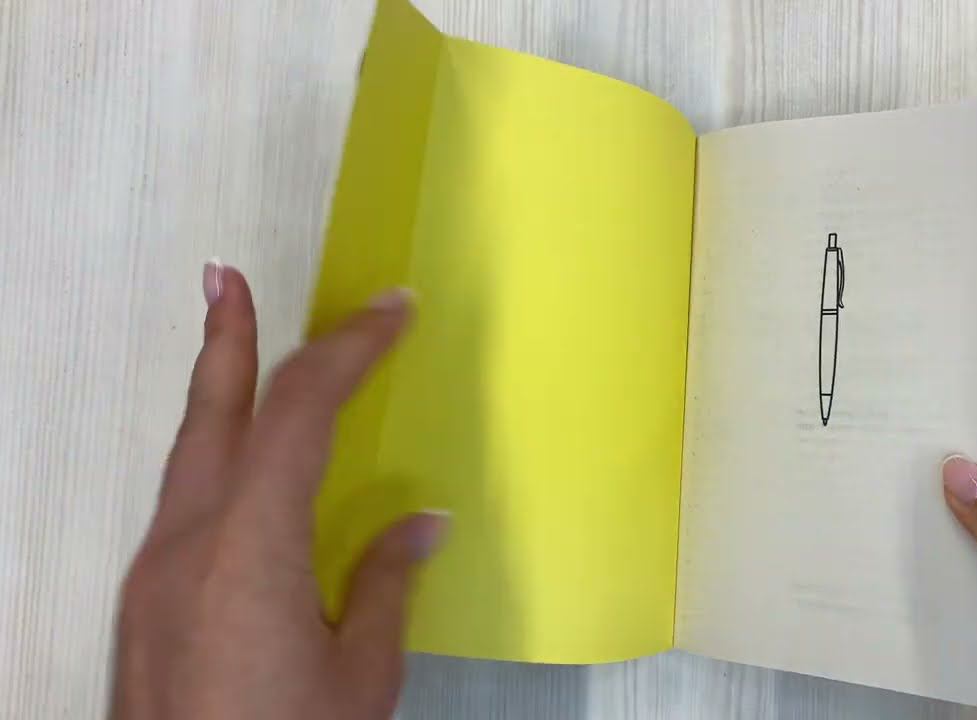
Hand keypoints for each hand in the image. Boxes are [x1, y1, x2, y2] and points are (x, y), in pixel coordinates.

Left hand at [110, 263, 446, 719]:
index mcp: (249, 548)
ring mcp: (152, 575)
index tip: (393, 310)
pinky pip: (181, 504)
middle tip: (225, 274)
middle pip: (209, 416)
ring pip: (185, 458)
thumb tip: (419, 525)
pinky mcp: (144, 606)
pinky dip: (211, 457)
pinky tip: (239, 470)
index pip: (299, 414)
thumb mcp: (360, 681)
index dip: (347, 350)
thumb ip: (385, 587)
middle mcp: (185, 544)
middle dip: (225, 338)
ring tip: (232, 344)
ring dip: (214, 395)